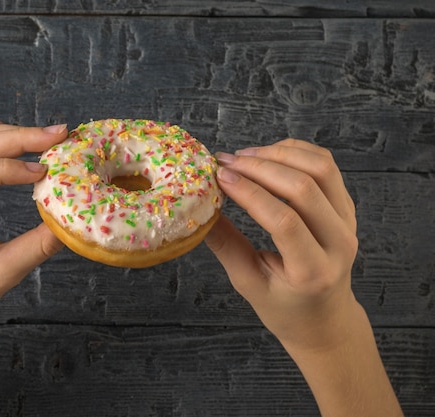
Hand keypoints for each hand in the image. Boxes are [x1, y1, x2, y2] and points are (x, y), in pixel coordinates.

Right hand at [205, 139, 358, 349]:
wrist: (325, 318)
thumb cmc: (284, 307)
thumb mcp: (248, 283)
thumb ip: (225, 245)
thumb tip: (199, 209)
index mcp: (313, 271)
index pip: (284, 221)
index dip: (250, 193)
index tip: (219, 176)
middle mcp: (339, 243)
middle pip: (306, 187)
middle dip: (260, 167)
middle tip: (226, 162)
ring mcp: (348, 221)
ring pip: (321, 168)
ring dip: (280, 154)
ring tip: (245, 156)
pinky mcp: (347, 207)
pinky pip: (327, 167)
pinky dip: (297, 152)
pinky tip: (269, 155)